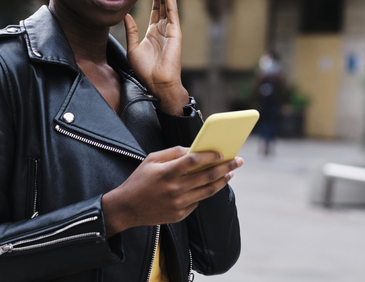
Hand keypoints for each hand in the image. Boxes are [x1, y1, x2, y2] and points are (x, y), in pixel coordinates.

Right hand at [101, 146, 242, 235]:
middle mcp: (175, 188)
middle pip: (207, 176)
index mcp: (167, 172)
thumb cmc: (139, 180)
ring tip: (230, 174)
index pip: (194, 160)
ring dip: (222, 181)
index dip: (210, 155)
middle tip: (238, 161)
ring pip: (208, 191)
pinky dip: (205, 192)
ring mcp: (179, 203)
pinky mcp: (180, 214)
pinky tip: (209, 185)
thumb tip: (193, 149)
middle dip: (226, 167)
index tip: (222, 152)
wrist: (127, 208)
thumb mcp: (152, 159)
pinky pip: (198, 201)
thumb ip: (173, 152)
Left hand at [125, 0, 187, 113]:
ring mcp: (171, 28)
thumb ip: (131, 31)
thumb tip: (126, 15)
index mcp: (155, 30)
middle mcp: (164, 27)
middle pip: (165, 1)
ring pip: (170, 3)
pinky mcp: (175, 31)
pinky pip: (172, 11)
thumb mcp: (133, 48)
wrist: (157, 83)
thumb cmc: (146, 70)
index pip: (156, 7)